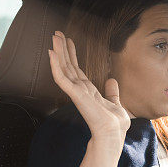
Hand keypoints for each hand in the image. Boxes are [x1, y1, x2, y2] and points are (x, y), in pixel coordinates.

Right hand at [48, 31, 130, 145]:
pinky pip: (61, 78)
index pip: (77, 69)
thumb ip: (112, 92)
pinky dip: (55, 65)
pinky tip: (51, 53)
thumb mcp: (116, 104)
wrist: (113, 133)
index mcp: (88, 91)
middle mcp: (80, 90)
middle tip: (57, 33)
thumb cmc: (114, 124)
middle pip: (68, 65)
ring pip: (63, 68)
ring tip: (54, 37)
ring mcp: (76, 92)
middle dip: (62, 49)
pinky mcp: (75, 94)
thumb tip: (112, 80)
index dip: (71, 55)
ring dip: (58, 52)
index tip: (68, 41)